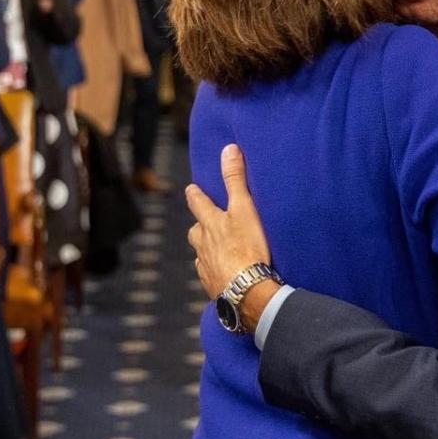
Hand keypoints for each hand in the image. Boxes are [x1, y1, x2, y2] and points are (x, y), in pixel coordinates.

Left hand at [187, 145, 277, 330]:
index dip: (195, 194)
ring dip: (205, 248)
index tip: (191, 188)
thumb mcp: (244, 208)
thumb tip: (228, 149)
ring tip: (214, 247)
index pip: (198, 204)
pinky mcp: (213, 285)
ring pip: (200, 254)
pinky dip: (213, 270)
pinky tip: (222, 272)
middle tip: (203, 221)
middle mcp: (203, 245)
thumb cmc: (247, 247)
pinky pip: (209, 274)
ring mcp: (206, 266)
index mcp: (210, 224)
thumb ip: (235, 180)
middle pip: (195, 232)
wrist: (246, 289)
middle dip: (198, 225)